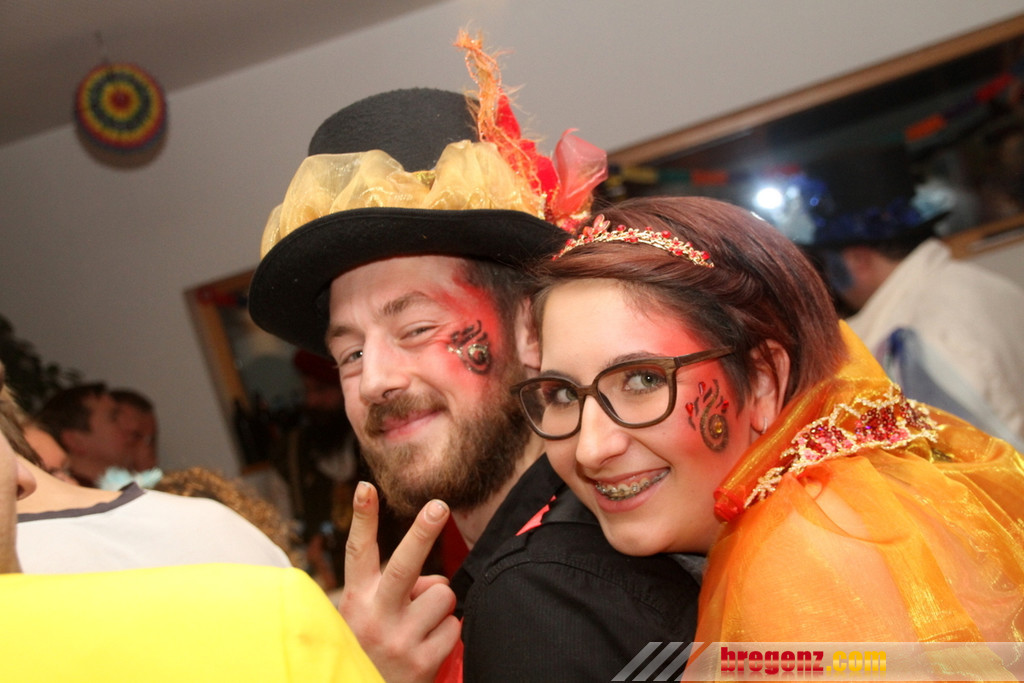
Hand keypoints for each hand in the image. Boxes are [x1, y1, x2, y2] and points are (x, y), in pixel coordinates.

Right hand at [337, 482, 459, 682]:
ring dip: (438, 607)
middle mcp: (375, 617)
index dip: (363, 518)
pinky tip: (426, 649)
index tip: (366, 487)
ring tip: (418, 628)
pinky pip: (453, 626)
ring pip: (442, 594)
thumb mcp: (362, 620)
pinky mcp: (421, 662)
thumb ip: (391, 592)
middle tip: (439, 506)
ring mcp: (398, 640)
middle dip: (423, 532)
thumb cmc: (369, 653)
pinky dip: (446, 633)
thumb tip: (433, 579)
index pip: (358, 553)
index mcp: (357, 601)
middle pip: (404, 565)